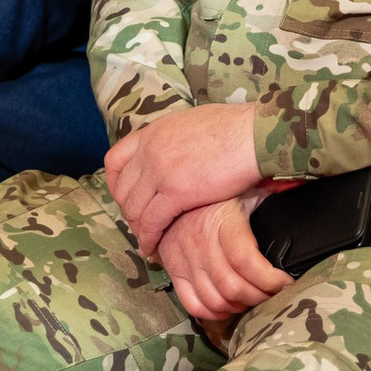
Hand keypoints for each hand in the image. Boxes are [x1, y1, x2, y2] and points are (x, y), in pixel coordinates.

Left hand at [104, 105, 263, 253]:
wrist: (254, 135)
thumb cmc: (236, 128)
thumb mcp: (193, 122)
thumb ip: (176, 138)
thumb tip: (177, 147)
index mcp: (154, 131)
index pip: (115, 160)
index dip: (116, 184)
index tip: (126, 197)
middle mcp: (150, 150)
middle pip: (122, 189)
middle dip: (129, 210)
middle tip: (141, 224)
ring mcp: (159, 171)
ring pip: (134, 209)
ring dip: (138, 228)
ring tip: (148, 240)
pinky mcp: (175, 192)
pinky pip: (151, 223)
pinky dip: (149, 238)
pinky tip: (153, 248)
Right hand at [157, 195, 293, 322]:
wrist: (174, 193)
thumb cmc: (218, 193)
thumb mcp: (246, 188)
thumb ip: (272, 190)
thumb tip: (301, 182)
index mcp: (221, 221)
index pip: (245, 260)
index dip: (269, 279)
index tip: (285, 281)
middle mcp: (200, 243)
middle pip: (231, 286)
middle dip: (259, 297)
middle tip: (273, 294)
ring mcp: (184, 260)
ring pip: (213, 300)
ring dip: (238, 306)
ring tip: (254, 299)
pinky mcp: (173, 271)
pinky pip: (192, 304)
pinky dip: (213, 313)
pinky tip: (229, 306)